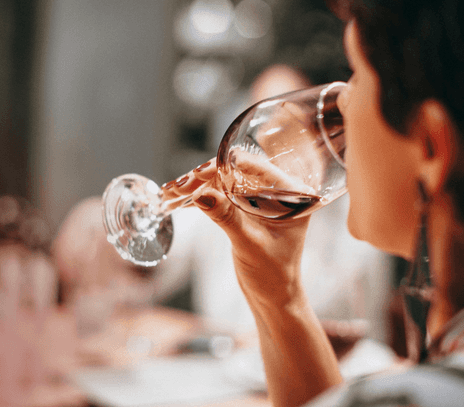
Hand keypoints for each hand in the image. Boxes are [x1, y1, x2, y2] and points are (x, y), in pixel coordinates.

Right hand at [161, 158, 311, 304]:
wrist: (273, 297)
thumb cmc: (272, 274)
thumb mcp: (248, 244)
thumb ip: (226, 217)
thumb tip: (201, 194)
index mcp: (292, 194)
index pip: (256, 168)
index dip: (225, 166)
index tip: (199, 173)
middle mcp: (279, 191)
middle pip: (236, 171)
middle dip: (205, 177)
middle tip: (179, 187)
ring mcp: (261, 199)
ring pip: (225, 181)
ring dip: (198, 186)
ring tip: (170, 192)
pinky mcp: (246, 208)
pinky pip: (222, 194)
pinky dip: (201, 197)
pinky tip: (178, 199)